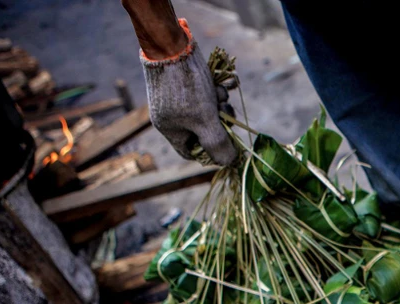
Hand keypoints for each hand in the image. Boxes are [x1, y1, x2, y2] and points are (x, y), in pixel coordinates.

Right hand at [139, 19, 236, 165]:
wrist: (172, 47)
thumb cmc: (186, 89)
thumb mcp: (206, 122)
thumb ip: (218, 144)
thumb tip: (229, 162)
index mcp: (170, 130)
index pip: (192, 152)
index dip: (211, 152)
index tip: (227, 145)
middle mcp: (172, 116)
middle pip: (204, 130)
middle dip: (220, 122)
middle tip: (228, 113)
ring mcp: (178, 99)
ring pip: (208, 111)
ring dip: (220, 104)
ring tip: (221, 95)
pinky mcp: (186, 83)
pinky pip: (206, 94)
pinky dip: (216, 91)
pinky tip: (219, 84)